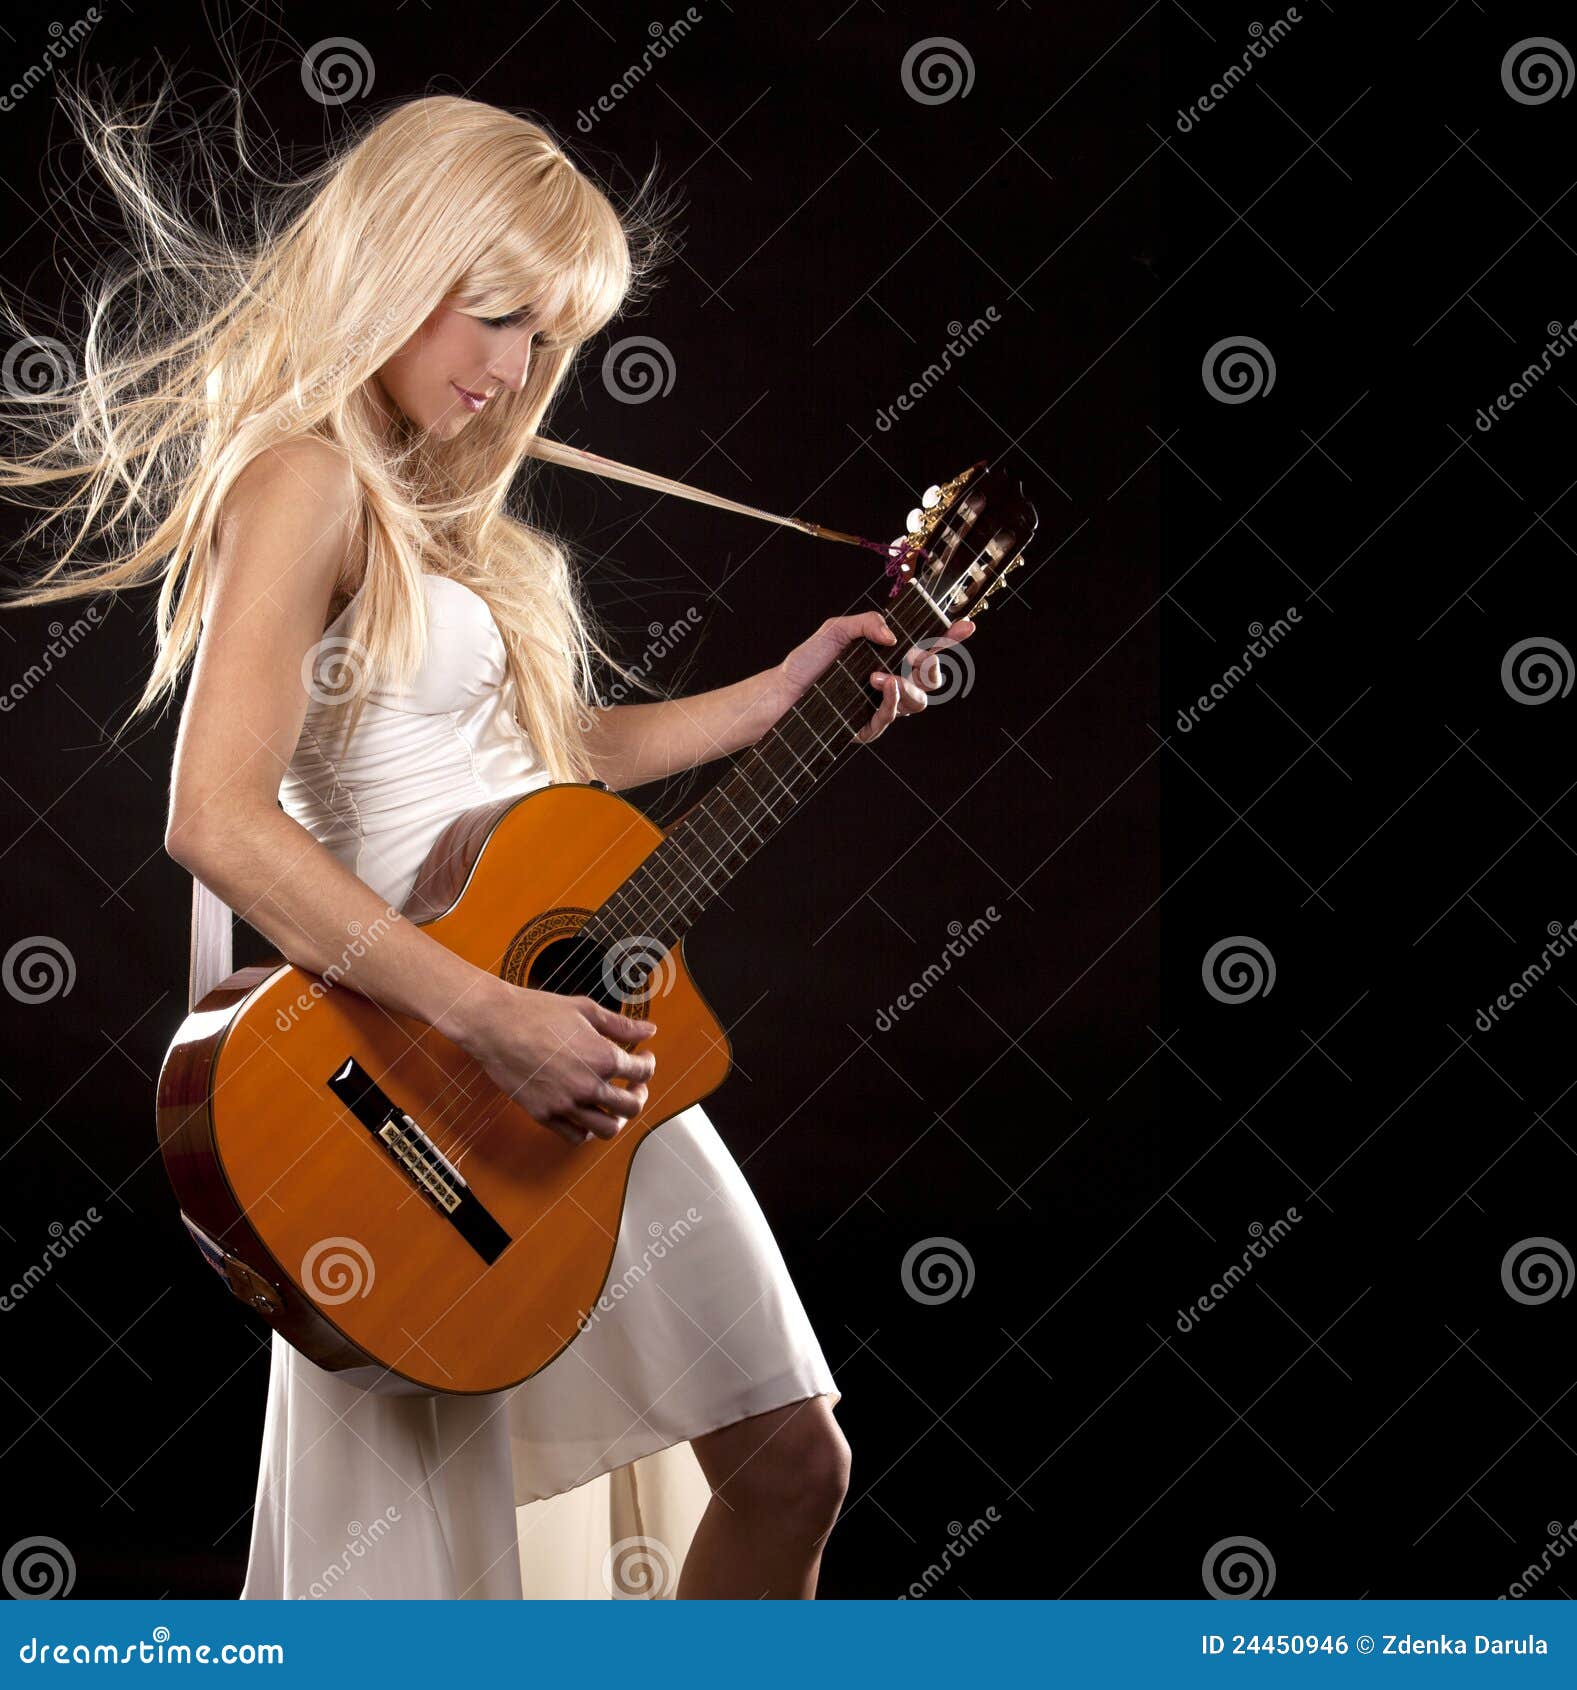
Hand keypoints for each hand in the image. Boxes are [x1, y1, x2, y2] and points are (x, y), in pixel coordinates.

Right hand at [450, 977, 656, 1146]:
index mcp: (603, 1058)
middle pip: (632, 1105)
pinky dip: (588, 1130)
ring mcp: (566, 1104)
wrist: (495, 1023)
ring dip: (618, 1117)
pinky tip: (588, 1113)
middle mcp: (588, 1086)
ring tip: (614, 1103)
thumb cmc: (537, 1011)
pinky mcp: (544, 1115)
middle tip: (635, 1083)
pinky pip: (576, 1136)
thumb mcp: (586, 1010)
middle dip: (640, 1093)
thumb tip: (649, 1031)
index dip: (648, 1063)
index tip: (644, 1057)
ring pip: (608, 1128)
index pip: (642, 1072)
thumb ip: (621, 1025)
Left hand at [772, 611, 977, 744]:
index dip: (949, 638)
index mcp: (890, 658)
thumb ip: (866, 623)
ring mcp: (882, 707)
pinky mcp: (869, 728)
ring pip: (917, 702)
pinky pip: (891, 717)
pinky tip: (885, 686)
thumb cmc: (809, 661)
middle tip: (918, 654)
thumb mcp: (837, 629)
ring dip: (908, 686)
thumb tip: (893, 637)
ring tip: (882, 677)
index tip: (965, 625)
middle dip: (932, 667)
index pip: (928, 648)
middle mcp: (892, 684)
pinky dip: (893, 701)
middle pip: (932, 680)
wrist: (783, 691)